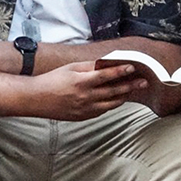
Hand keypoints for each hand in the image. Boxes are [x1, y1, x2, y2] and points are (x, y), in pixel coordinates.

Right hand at [33, 61, 148, 120]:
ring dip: (124, 96)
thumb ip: (89, 67)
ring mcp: (85, 109)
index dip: (120, 71)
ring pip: (111, 104)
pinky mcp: (83, 117)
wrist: (36, 99)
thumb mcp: (70, 68)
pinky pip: (102, 110)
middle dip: (130, 86)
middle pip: (113, 91)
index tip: (132, 68)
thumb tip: (105, 63)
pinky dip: (111, 104)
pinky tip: (117, 99)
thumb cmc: (52, 80)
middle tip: (143, 82)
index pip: (106, 76)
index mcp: (81, 82)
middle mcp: (85, 97)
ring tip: (133, 90)